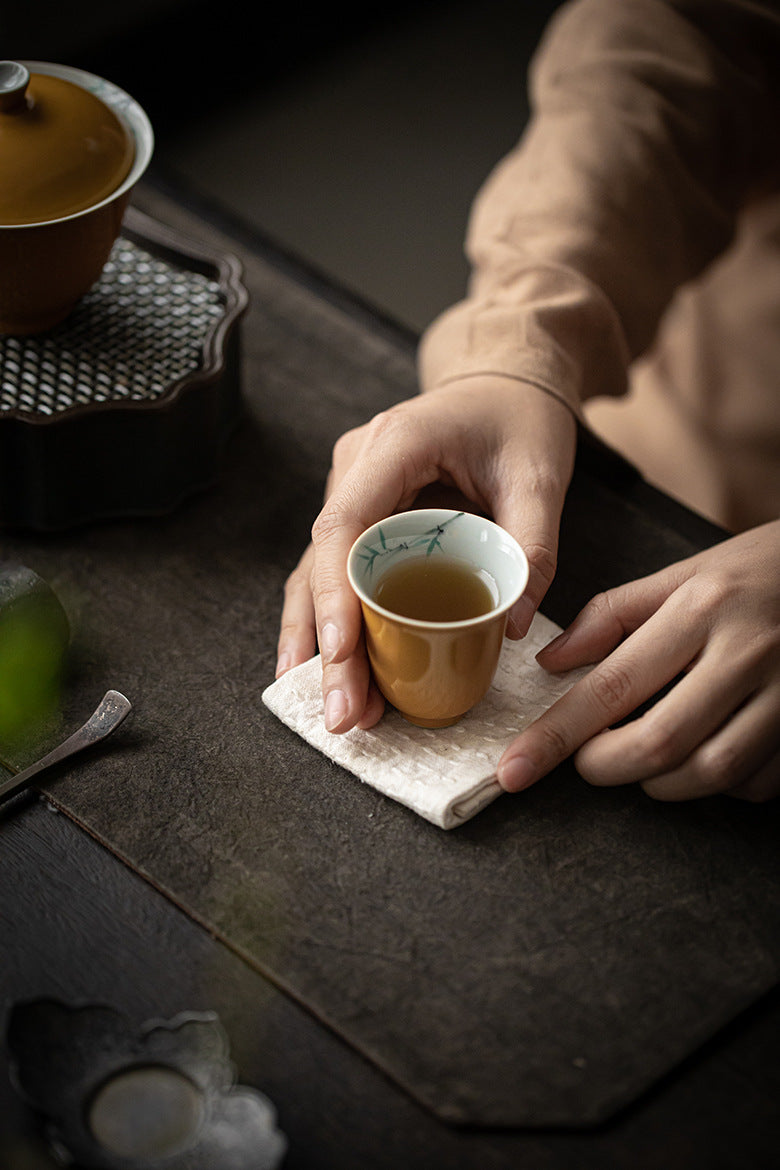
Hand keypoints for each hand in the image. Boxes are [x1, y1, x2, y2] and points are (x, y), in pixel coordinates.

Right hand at [277, 377, 576, 732]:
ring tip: (337, 711)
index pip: (346, 525)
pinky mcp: (363, 515)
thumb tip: (511, 624)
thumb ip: (534, 544)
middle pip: (322, 563)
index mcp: (394, 445)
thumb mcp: (542, 475)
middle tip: (343, 713)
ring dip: (321, 644)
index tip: (342, 653)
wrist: (505, 382)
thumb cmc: (520, 419)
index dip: (336, 594)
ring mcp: (352, 492)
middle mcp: (356, 468)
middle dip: (326, 643)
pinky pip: (336, 574)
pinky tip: (327, 675)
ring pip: (316, 575)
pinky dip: (331, 625)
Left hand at [498, 521, 779, 800]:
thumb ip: (612, 616)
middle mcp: (747, 651)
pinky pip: (756, 783)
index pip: (612, 685)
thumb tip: (550, 661)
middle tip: (589, 761)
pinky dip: (720, 785)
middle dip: (606, 766)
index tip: (514, 768)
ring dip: (661, 783)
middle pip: (658, 742)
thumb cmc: (759, 570)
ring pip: (709, 773)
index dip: (555, 736)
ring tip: (645, 758)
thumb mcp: (685, 574)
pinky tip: (707, 754)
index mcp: (702, 608)